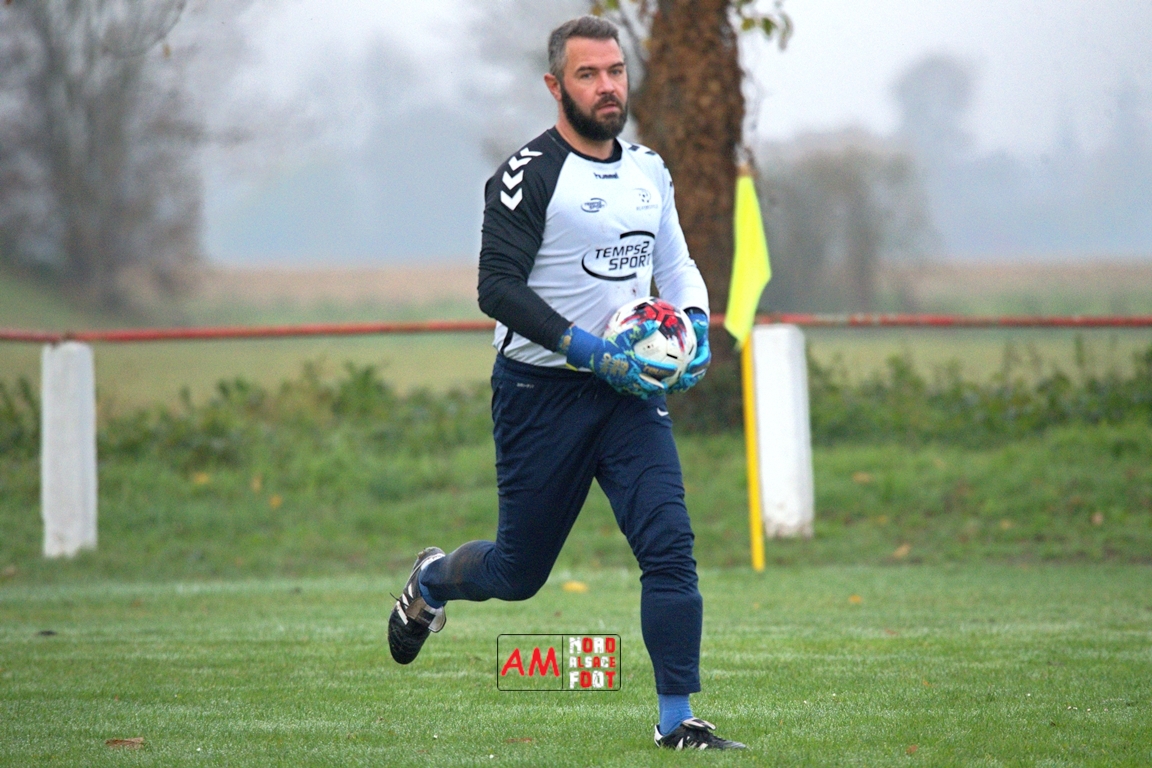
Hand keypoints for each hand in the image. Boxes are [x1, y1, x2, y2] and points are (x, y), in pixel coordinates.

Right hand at [560, 323, 677, 398]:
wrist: (594, 355)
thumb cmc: (611, 344)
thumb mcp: (627, 335)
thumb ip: (642, 330)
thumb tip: (655, 323)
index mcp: (637, 364)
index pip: (656, 370)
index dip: (667, 371)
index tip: (674, 370)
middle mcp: (632, 376)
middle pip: (650, 385)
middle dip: (660, 387)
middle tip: (667, 386)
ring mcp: (624, 382)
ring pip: (640, 391)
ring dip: (648, 392)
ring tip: (654, 392)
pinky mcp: (617, 385)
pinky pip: (628, 391)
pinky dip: (634, 392)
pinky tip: (636, 390)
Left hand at [666, 309, 709, 393]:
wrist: (685, 332)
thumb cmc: (689, 327)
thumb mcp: (694, 324)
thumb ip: (699, 324)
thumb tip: (700, 323)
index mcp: (703, 354)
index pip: (704, 361)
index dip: (699, 365)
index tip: (692, 366)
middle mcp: (698, 365)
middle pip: (696, 375)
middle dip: (691, 380)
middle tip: (683, 380)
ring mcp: (689, 371)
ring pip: (686, 381)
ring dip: (680, 386)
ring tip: (673, 388)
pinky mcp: (679, 375)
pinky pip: (675, 382)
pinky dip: (669, 384)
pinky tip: (660, 386)